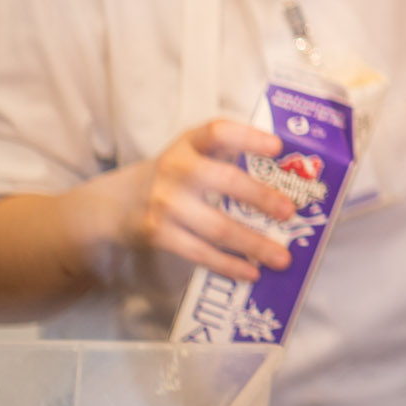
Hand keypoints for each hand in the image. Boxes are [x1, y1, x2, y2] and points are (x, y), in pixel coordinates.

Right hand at [110, 120, 295, 281]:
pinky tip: (251, 272)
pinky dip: (228, 265)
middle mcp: (175, 168)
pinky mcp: (156, 233)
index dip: (249, 137)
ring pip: (216, 226)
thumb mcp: (191, 155)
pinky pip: (199, 252)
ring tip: (281, 258)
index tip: (278, 147)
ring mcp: (164, 202)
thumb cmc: (174, 177)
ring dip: (253, 244)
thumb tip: (287, 176)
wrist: (114, 204)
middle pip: (225, 180)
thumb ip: (227, 156)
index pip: (219, 132)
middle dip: (261, 197)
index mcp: (189, 143)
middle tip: (290, 212)